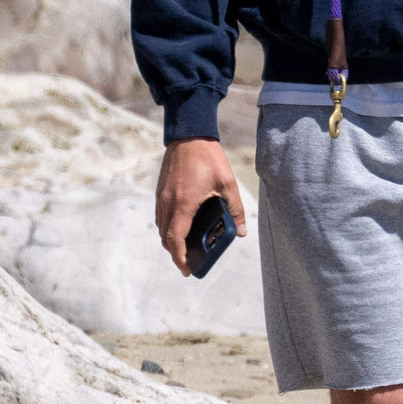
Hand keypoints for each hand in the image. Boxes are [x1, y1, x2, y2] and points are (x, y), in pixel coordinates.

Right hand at [156, 137, 244, 273]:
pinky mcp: (161, 190)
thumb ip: (235, 209)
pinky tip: (181, 226)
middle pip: (166, 237)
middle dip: (175, 253)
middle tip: (188, 262)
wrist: (189, 134)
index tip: (186, 269)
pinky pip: (161, 215)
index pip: (176, 239)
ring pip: (161, 227)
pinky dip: (168, 227)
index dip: (179, 257)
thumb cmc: (208, 157)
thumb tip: (241, 231)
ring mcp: (162, 196)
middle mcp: (169, 202)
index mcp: (184, 203)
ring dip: (170, 240)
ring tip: (185, 247)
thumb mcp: (228, 183)